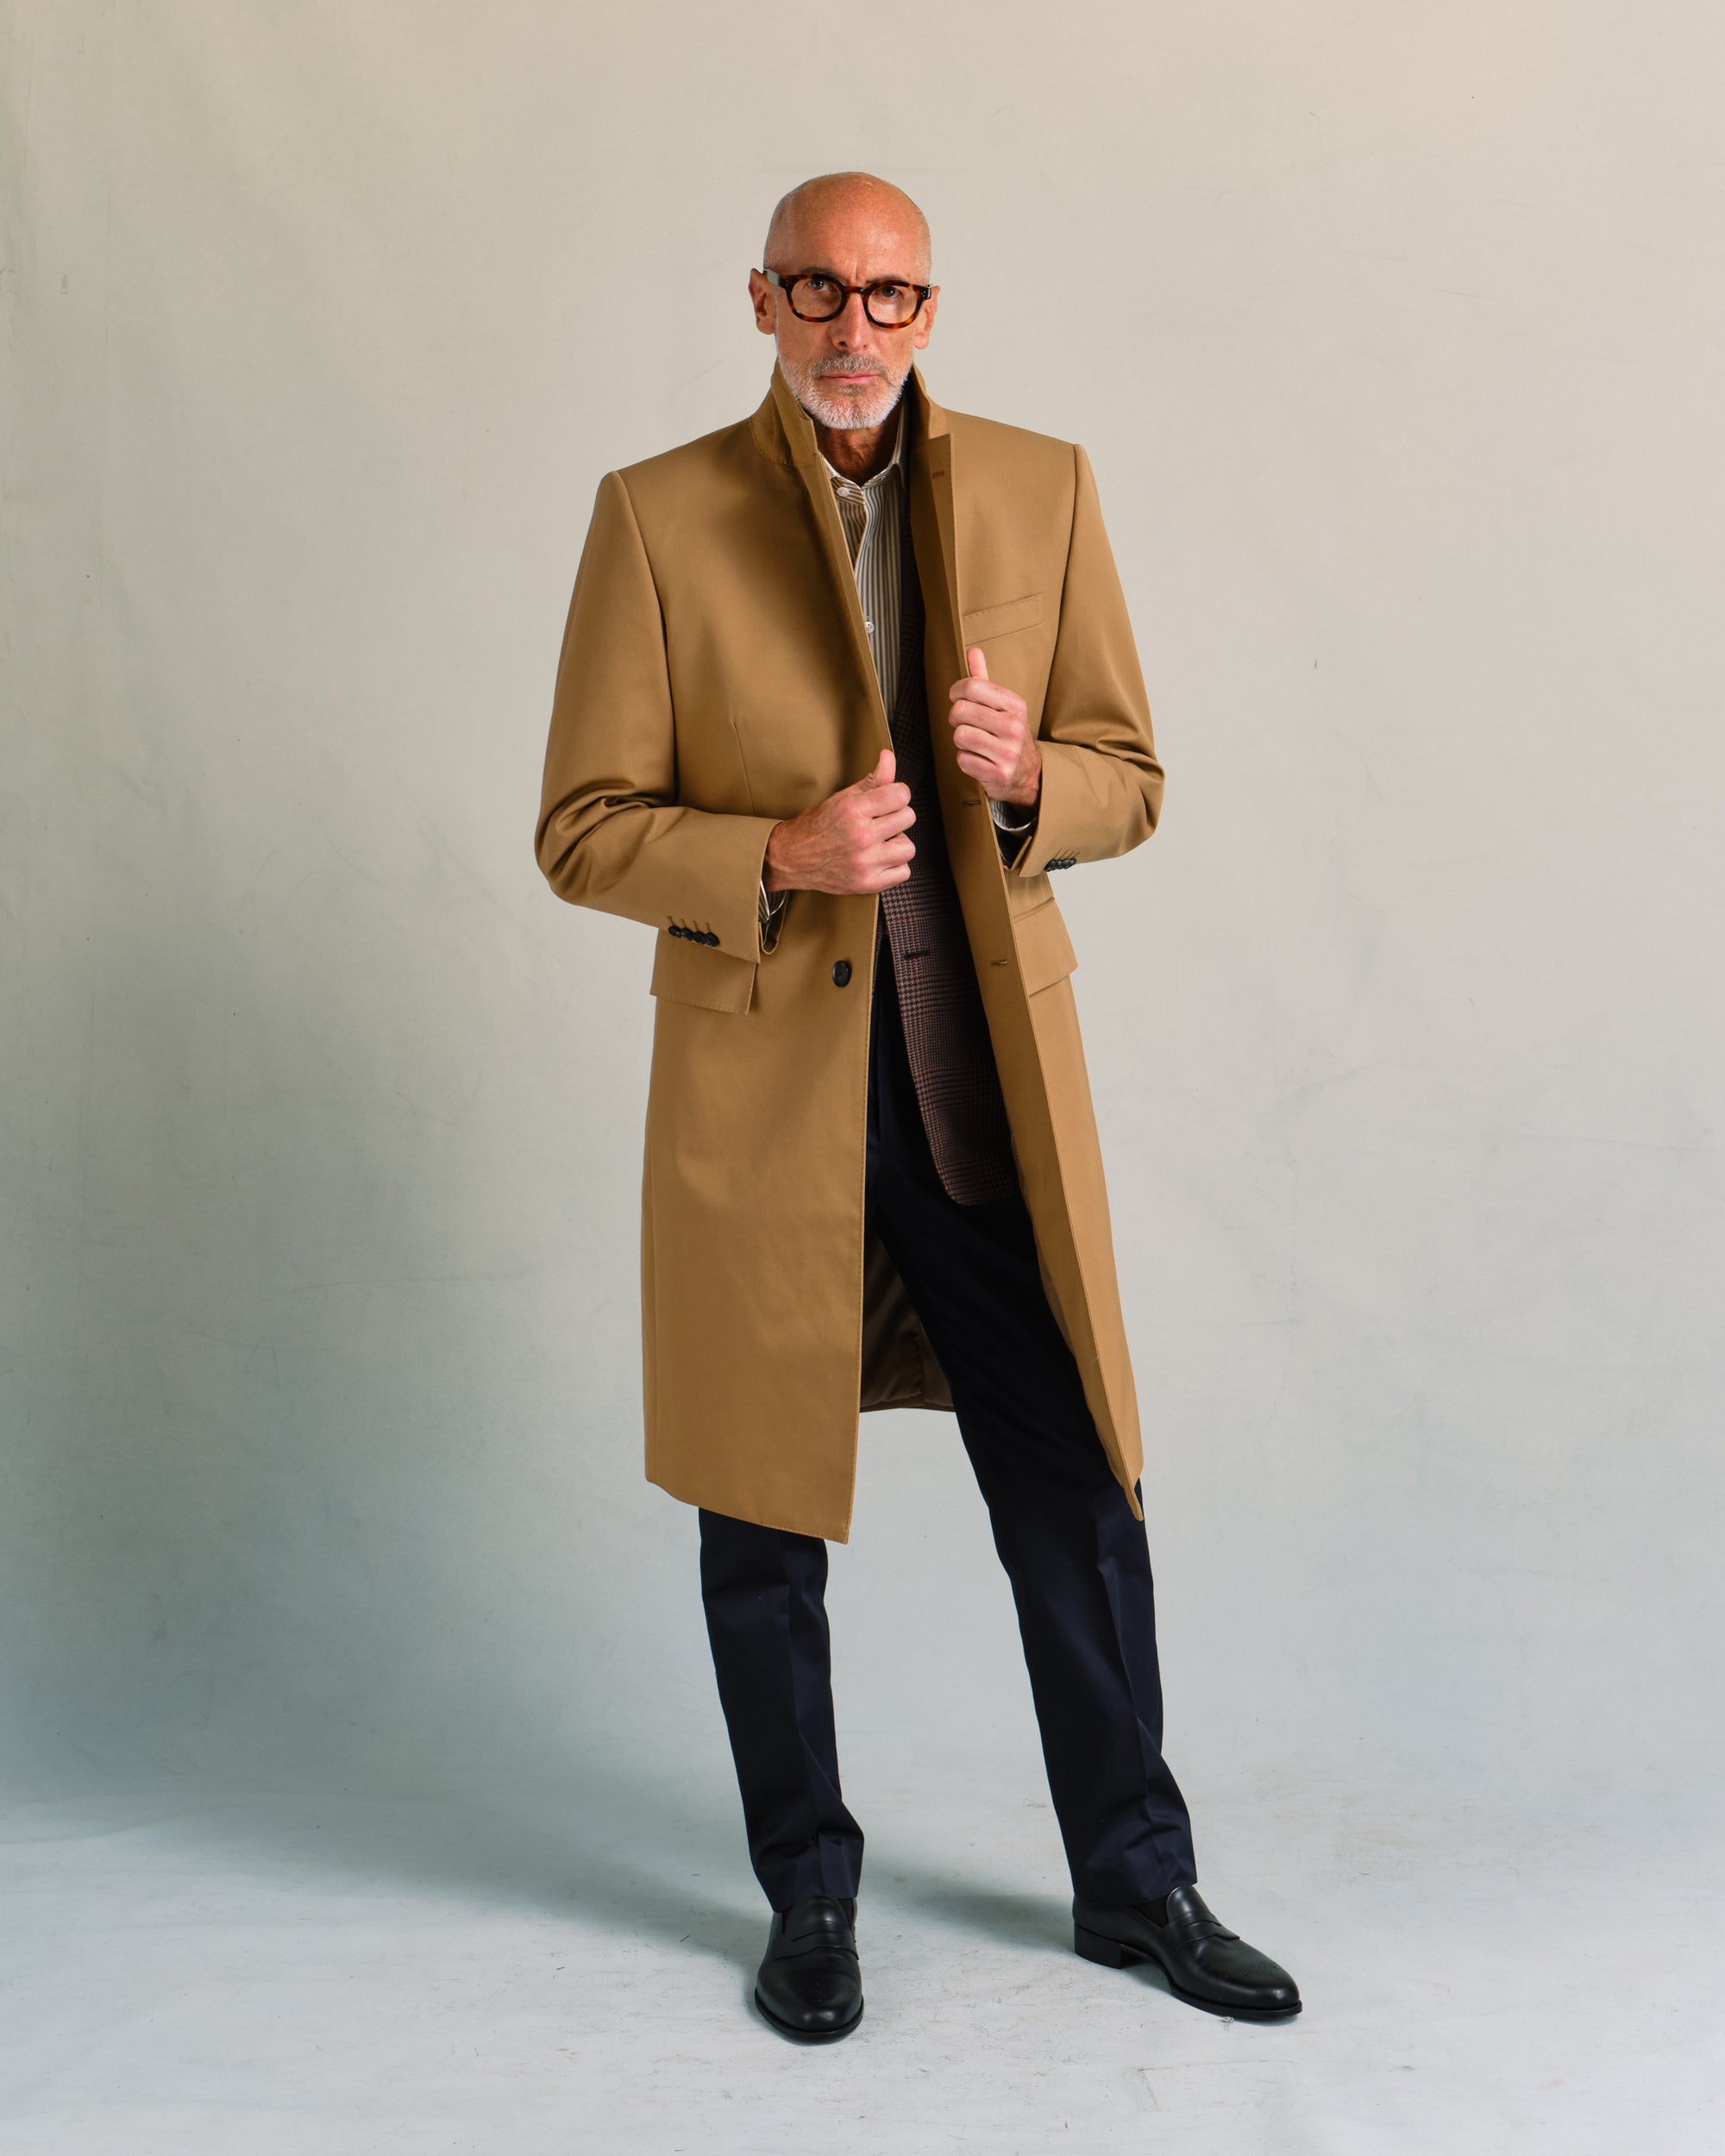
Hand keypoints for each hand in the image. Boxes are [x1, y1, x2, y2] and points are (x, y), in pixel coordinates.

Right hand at [762, 748, 915, 895]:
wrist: (791, 858)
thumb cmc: (816, 826)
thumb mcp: (842, 798)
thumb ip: (872, 780)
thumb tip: (888, 756)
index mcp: (854, 810)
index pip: (901, 794)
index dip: (897, 795)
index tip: (888, 800)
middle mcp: (861, 836)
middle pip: (908, 818)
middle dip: (895, 817)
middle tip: (878, 822)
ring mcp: (865, 863)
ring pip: (908, 847)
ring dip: (897, 844)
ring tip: (879, 843)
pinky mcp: (867, 883)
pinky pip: (903, 872)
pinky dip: (894, 866)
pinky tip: (879, 859)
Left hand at [947, 647, 1040, 810]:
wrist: (1026, 772)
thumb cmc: (1006, 733)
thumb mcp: (1001, 704)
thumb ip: (983, 679)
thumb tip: (972, 650)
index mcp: (1015, 705)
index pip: (972, 686)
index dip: (956, 691)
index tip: (957, 697)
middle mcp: (1014, 727)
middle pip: (960, 710)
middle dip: (955, 717)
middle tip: (964, 723)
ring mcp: (1008, 752)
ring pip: (959, 735)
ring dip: (960, 739)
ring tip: (972, 741)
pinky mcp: (998, 773)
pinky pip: (962, 759)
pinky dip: (965, 759)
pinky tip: (978, 758)